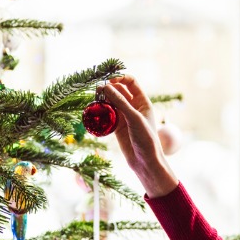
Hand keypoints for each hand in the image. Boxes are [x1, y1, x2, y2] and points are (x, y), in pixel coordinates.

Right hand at [101, 75, 178, 197]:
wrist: (144, 162)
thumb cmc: (145, 139)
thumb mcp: (134, 118)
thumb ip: (120, 102)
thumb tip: (105, 87)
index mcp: (143, 101)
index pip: (130, 82)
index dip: (119, 78)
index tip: (108, 81)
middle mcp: (134, 106)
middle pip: (119, 90)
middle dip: (108, 88)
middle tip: (97, 91)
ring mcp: (125, 116)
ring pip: (111, 102)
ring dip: (103, 99)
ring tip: (94, 100)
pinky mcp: (116, 126)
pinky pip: (106, 114)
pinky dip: (100, 111)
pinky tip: (94, 111)